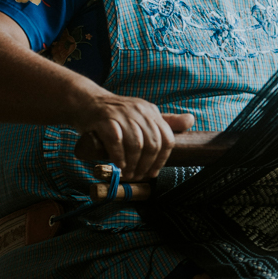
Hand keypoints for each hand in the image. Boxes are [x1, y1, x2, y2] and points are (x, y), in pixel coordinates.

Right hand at [76, 94, 194, 180]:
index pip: (167, 138)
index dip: (163, 159)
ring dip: (133, 164)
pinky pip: (116, 141)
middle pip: (153, 144)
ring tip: (127, 174)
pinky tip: (117, 166)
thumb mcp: (142, 114)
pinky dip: (118, 157)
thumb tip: (191, 120)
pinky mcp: (104, 119)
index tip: (153, 172)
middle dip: (147, 165)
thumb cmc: (116, 114)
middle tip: (138, 176)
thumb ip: (165, 121)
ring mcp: (122, 114)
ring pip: (136, 144)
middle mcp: (139, 111)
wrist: (86, 101)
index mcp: (151, 111)